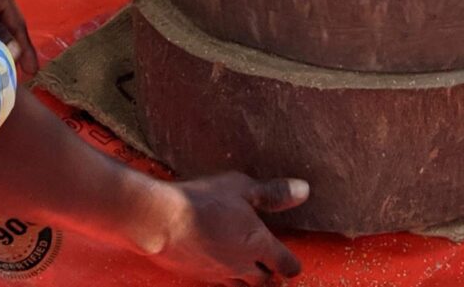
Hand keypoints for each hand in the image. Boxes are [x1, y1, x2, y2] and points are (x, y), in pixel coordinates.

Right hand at [135, 173, 307, 284]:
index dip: (291, 265)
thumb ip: (274, 192)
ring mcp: (216, 274)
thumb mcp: (244, 188)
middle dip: (269, 275)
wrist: (160, 221)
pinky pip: (217, 283)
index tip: (293, 265)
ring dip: (248, 280)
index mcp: (257, 244)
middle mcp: (240, 265)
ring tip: (250, 273)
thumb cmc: (204, 200)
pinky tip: (219, 268)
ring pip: (240, 286)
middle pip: (262, 280)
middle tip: (273, 270)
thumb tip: (303, 191)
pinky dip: (224, 278)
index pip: (284, 264)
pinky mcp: (196, 276)